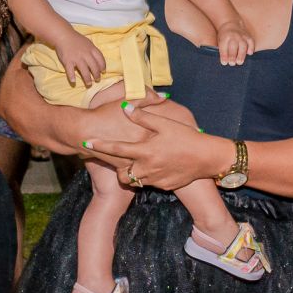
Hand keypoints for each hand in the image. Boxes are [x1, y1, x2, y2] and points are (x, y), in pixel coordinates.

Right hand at [56, 29, 105, 85]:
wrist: (63, 35)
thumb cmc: (76, 39)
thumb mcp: (88, 42)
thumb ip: (93, 50)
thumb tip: (98, 59)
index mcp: (91, 49)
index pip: (100, 59)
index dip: (102, 66)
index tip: (103, 71)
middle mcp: (85, 54)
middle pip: (94, 67)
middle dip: (96, 75)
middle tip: (97, 80)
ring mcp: (76, 58)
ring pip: (84, 71)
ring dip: (87, 79)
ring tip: (89, 84)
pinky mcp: (67, 61)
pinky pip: (70, 70)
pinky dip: (71, 77)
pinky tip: (73, 82)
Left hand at [85, 98, 229, 190]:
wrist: (207, 158)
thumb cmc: (186, 137)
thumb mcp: (165, 124)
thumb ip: (143, 116)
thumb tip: (125, 106)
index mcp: (145, 150)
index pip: (116, 149)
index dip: (99, 146)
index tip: (86, 142)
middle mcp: (147, 168)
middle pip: (121, 174)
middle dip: (117, 168)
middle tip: (120, 159)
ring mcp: (155, 179)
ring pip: (135, 181)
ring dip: (133, 173)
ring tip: (140, 162)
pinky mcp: (164, 186)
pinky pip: (150, 183)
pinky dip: (149, 176)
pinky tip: (158, 166)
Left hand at [216, 20, 254, 65]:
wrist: (231, 25)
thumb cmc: (224, 37)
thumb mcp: (220, 41)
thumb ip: (223, 51)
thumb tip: (225, 63)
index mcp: (224, 37)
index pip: (224, 47)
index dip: (224, 55)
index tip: (224, 63)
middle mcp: (233, 35)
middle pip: (233, 45)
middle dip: (232, 55)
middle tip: (232, 64)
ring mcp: (242, 35)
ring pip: (243, 45)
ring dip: (241, 54)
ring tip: (240, 62)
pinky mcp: (248, 36)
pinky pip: (251, 42)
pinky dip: (251, 47)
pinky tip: (249, 53)